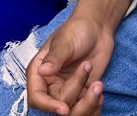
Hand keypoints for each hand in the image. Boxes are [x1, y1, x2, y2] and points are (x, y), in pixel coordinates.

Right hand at [27, 0, 134, 115]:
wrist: (97, 28)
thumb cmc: (77, 30)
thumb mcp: (64, 41)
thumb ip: (54, 58)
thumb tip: (42, 71)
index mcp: (39, 73)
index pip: (36, 98)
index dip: (48, 106)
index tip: (65, 108)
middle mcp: (51, 85)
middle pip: (57, 106)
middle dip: (75, 93)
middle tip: (87, 69)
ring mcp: (68, 91)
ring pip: (73, 112)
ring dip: (88, 102)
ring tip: (98, 84)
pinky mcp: (83, 94)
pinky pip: (86, 110)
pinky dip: (95, 105)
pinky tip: (100, 89)